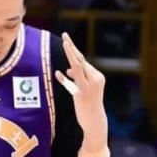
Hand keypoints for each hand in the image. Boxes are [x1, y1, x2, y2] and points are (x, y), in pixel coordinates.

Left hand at [55, 33, 107, 151]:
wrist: (95, 120)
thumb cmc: (89, 103)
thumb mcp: (85, 88)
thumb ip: (77, 78)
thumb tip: (67, 69)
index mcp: (98, 76)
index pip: (83, 61)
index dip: (73, 51)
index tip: (67, 40)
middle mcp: (95, 80)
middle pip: (81, 60)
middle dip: (72, 47)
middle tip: (65, 35)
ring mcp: (88, 87)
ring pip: (77, 68)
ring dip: (71, 55)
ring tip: (65, 44)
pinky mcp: (81, 95)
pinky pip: (71, 85)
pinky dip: (64, 79)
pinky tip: (58, 73)